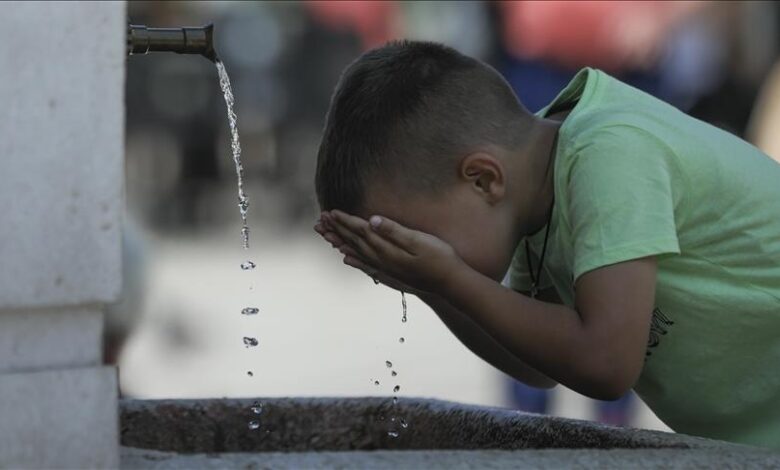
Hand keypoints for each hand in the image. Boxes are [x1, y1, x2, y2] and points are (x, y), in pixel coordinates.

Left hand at [314, 210, 464, 295]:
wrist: (450, 284)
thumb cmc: (439, 258)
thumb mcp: (418, 240)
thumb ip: (394, 231)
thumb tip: (372, 220)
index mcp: (386, 249)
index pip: (360, 231)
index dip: (345, 221)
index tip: (329, 212)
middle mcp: (382, 260)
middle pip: (354, 242)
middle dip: (337, 230)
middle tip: (320, 222)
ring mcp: (386, 269)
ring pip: (357, 253)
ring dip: (341, 243)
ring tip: (326, 237)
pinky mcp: (391, 274)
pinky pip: (366, 266)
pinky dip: (354, 260)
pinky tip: (347, 258)